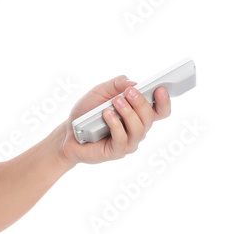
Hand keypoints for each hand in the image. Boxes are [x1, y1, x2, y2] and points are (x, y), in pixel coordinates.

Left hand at [57, 74, 171, 165]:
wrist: (69, 131)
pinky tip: (107, 114)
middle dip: (141, 103)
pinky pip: (122, 138)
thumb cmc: (88, 111)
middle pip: (150, 117)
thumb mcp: (100, 92)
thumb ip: (116, 84)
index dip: (164, 101)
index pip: (160, 110)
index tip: (161, 88)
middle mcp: (137, 129)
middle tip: (130, 91)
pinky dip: (115, 124)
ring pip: (139, 128)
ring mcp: (129, 142)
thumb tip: (133, 82)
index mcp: (138, 114)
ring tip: (116, 101)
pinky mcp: (117, 151)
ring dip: (129, 113)